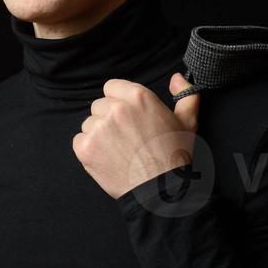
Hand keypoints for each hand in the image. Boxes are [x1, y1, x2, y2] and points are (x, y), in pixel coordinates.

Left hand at [72, 72, 200, 198]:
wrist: (160, 190)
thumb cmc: (174, 157)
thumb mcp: (187, 123)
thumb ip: (185, 95)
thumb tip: (177, 78)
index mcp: (139, 97)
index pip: (111, 87)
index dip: (117, 101)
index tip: (126, 117)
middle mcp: (116, 108)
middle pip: (99, 105)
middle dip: (108, 119)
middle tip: (125, 138)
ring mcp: (99, 128)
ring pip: (89, 123)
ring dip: (99, 135)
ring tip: (118, 151)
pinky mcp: (86, 147)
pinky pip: (79, 140)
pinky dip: (89, 150)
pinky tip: (107, 159)